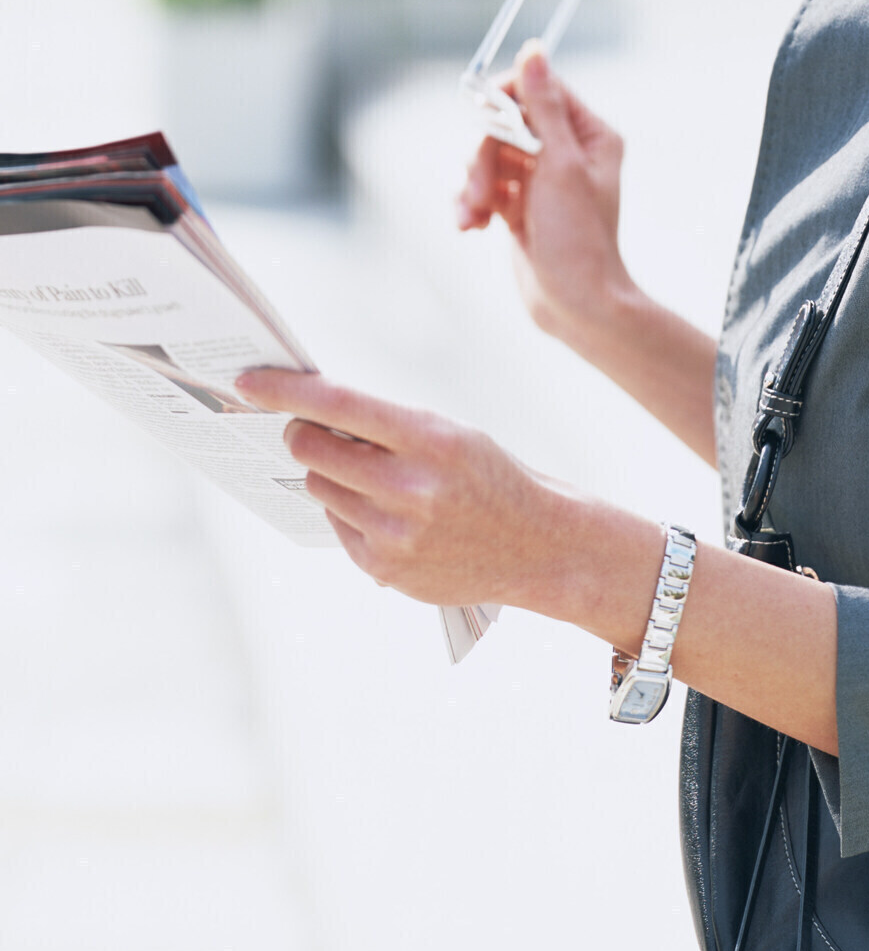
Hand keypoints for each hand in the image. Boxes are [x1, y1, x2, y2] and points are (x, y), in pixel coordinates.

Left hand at [234, 368, 562, 608]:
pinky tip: (388, 514)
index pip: (341, 405)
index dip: (286, 391)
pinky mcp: (384, 569)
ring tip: (374, 478)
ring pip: (318, 487)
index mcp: (432, 439)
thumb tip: (310, 414)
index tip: (249, 381)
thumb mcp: (452, 434)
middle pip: (312, 448)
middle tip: (310, 430)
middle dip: (304, 434)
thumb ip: (388, 426)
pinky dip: (349, 512)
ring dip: (330, 475)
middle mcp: (411, 487)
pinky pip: (336, 524)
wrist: (538, 546)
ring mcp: (395, 533)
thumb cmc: (490, 476)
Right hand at [455, 41, 633, 343]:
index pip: (538, 91)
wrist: (575, 306)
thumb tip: (534, 51)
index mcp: (588, 135)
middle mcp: (566, 152)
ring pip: (487, 156)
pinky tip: (469, 226)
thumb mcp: (560, 166)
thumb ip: (543, 108)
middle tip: (477, 191)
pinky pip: (482, 186)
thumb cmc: (578, 240)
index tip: (482, 122)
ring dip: (472, 184)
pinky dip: (470, 203)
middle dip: (482, 157)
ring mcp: (540, 179)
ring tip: (471, 217)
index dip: (503, 102)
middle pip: (505, 124)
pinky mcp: (518, 205)